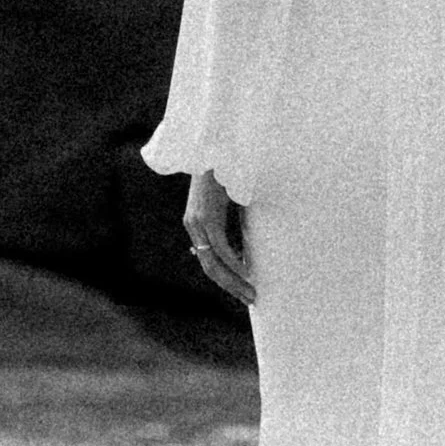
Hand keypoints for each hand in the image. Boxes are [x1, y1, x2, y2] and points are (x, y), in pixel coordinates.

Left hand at [182, 168, 254, 305]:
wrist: (214, 146)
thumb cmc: (225, 168)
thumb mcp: (228, 199)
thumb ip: (231, 219)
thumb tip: (245, 238)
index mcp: (196, 223)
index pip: (209, 260)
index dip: (225, 278)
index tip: (241, 289)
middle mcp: (193, 226)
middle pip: (210, 268)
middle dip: (231, 287)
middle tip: (249, 299)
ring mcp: (198, 223)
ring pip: (214, 263)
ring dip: (234, 281)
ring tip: (251, 293)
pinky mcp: (206, 217)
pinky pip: (221, 248)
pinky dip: (234, 263)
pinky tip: (246, 274)